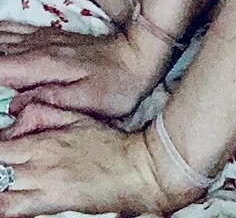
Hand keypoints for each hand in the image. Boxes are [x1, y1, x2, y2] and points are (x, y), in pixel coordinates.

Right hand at [0, 23, 166, 132]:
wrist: (139, 54)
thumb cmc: (115, 85)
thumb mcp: (84, 102)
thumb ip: (45, 103)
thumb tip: (12, 107)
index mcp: (41, 65)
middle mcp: (37, 47)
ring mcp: (42, 39)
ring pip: (1, 36)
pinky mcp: (49, 37)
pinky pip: (13, 29)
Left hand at [0, 121, 174, 214]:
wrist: (135, 168)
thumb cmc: (110, 144)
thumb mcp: (77, 118)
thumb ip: (46, 114)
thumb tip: (20, 113)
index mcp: (43, 139)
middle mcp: (38, 162)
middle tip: (1, 169)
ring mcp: (43, 185)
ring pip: (0, 194)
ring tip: (3, 184)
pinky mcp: (51, 204)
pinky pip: (15, 212)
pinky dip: (7, 208)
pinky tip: (9, 202)